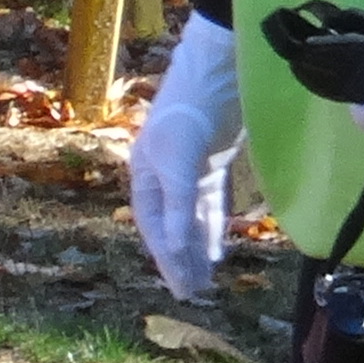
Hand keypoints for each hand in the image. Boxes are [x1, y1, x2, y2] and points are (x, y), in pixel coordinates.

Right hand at [126, 14, 245, 301]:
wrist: (217, 69)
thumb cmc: (191, 111)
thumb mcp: (182, 160)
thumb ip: (178, 204)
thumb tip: (174, 247)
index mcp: (145, 174)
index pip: (154, 226)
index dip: (166, 257)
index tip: (181, 287)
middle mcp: (162, 174)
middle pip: (169, 225)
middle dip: (180, 258)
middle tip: (193, 293)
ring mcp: (188, 168)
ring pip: (190, 217)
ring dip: (197, 245)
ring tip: (206, 278)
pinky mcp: (212, 161)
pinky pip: (209, 203)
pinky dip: (213, 225)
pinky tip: (219, 245)